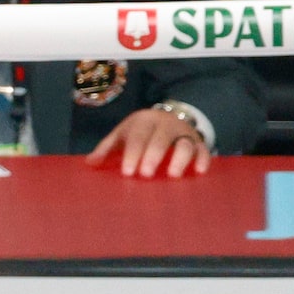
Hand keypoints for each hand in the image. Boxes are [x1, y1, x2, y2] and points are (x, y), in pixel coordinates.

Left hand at [89, 106, 210, 177]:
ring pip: (185, 144)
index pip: (138, 137)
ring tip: (173, 175)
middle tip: (146, 174)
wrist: (167, 118)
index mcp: (143, 122)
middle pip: (161, 139)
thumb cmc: (138, 132)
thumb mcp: (121, 135)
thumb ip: (106, 149)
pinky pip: (203, 149)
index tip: (128, 172)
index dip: (133, 154)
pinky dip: (203, 159)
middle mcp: (165, 125)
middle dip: (154, 156)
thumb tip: (89, 163)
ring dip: (180, 159)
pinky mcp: (198, 142)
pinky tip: (200, 171)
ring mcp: (184, 133)